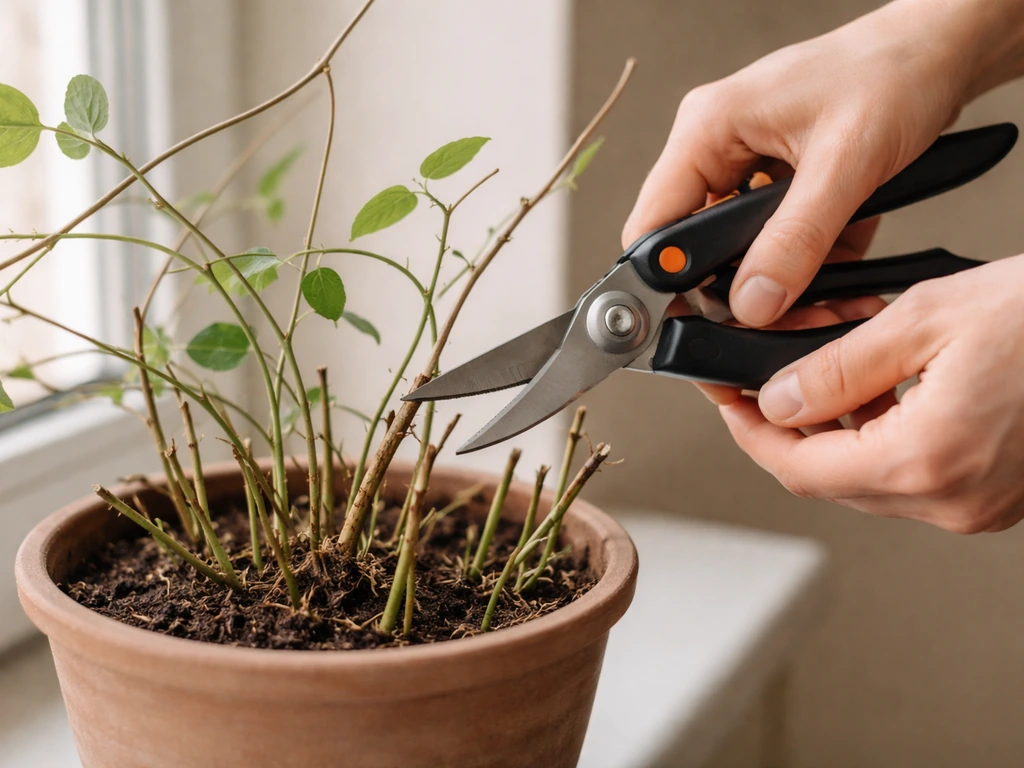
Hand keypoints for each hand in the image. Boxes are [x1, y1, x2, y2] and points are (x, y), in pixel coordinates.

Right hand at [622, 0, 997, 329]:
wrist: (943, 49)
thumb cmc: (895, 72)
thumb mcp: (846, 162)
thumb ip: (796, 238)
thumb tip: (751, 304)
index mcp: (707, 130)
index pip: (653, 226)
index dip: (666, 283)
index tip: (705, 323)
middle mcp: (715, 149)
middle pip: (695, 249)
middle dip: (740, 295)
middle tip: (786, 320)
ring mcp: (743, 167)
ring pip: (737, 254)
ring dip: (779, 286)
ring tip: (827, 305)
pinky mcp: (775, 184)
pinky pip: (773, 243)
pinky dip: (805, 268)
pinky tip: (841, 278)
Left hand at [720, 256, 1023, 533]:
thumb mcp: (926, 317)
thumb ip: (838, 366)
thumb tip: (778, 398)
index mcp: (928, 459)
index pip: (799, 467)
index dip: (749, 432)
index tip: (723, 399)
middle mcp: (953, 499)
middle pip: (828, 477)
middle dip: (786, 425)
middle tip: (758, 376)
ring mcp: (978, 505)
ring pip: (865, 476)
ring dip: (830, 426)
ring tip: (817, 364)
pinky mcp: (994, 495)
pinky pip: (908, 473)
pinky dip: (875, 432)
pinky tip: (870, 385)